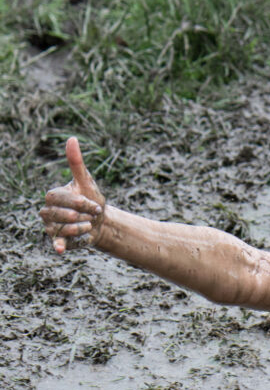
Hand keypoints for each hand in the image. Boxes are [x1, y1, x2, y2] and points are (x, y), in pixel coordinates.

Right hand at [40, 138, 106, 253]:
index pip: (59, 199)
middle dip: (80, 215)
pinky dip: (59, 245)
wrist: (101, 222)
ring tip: (89, 225)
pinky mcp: (59, 240)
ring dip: (80, 227)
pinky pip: (57, 242)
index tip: (94, 205)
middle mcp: (48, 212)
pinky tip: (61, 250)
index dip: (78, 202)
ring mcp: (51, 227)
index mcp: (53, 196)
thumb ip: (77, 163)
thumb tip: (72, 139)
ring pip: (62, 228)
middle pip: (59, 214)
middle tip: (93, 215)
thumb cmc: (92, 199)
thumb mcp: (86, 182)